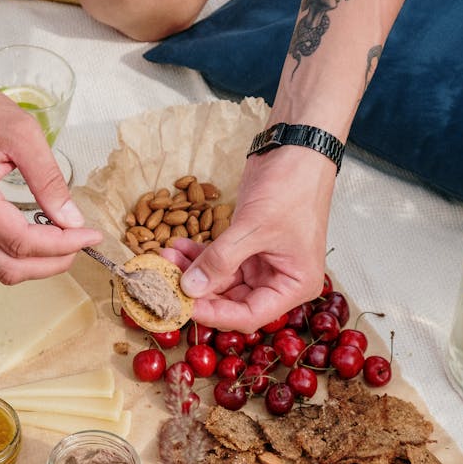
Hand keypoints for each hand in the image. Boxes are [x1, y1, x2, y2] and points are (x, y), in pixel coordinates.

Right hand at [0, 76, 101, 283]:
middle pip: (9, 267)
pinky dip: (20, 255)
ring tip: (66, 241)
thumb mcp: (24, 135)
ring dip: (37, 263)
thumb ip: (49, 180)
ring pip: (0, 268)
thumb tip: (72, 221)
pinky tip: (43, 237)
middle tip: (81, 243)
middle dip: (52, 262)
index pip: (20, 241)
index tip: (90, 235)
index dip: (61, 245)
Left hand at [160, 147, 336, 331]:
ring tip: (165, 258)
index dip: (215, 313)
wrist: (297, 148)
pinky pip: (219, 259)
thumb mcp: (253, 227)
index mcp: (294, 285)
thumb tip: (189, 288)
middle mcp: (279, 280)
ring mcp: (262, 263)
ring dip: (192, 270)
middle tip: (165, 281)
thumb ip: (220, 260)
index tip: (185, 304)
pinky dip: (198, 254)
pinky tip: (177, 247)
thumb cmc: (293, 186)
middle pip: (232, 300)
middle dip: (197, 290)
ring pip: (220, 280)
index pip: (250, 315)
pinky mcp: (248, 246)